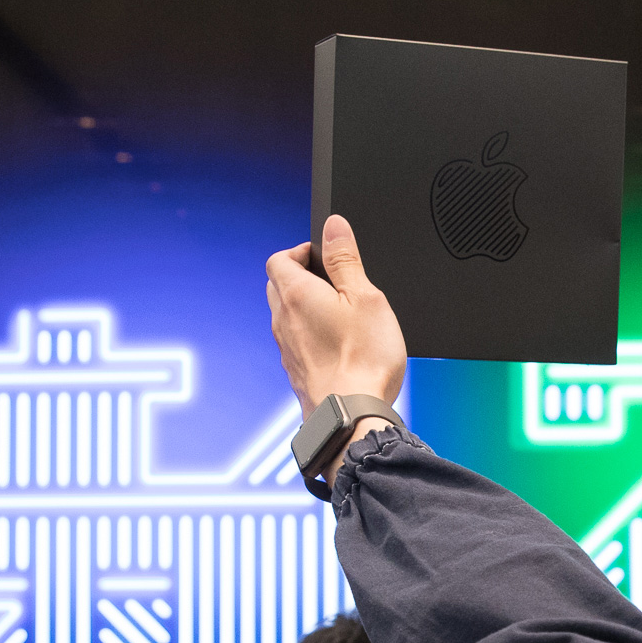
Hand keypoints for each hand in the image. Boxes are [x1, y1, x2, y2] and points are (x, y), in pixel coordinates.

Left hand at [265, 214, 407, 414]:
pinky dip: (309, 335)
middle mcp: (283, 321)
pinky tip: (336, 345)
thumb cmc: (362, 359)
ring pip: (285, 316)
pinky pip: (294, 343)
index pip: (279, 258)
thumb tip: (333, 226)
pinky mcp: (295, 372)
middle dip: (300, 276)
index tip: (324, 256)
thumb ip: (345, 259)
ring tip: (339, 314)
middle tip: (332, 281)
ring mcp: (286, 349)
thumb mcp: (365, 296)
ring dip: (304, 308)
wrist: (351, 416)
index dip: (300, 251)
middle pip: (277, 286)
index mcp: (296, 295)